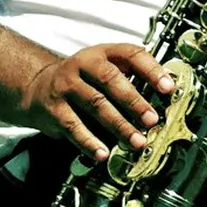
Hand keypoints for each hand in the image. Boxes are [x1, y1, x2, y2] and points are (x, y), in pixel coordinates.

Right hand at [23, 43, 175, 160]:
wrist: (38, 87)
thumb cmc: (84, 79)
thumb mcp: (106, 69)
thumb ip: (132, 78)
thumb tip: (166, 97)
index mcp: (103, 53)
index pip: (131, 54)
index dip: (151, 70)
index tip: (168, 88)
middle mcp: (83, 65)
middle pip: (111, 80)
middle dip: (134, 102)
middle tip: (152, 120)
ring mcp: (66, 86)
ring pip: (96, 105)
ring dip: (119, 126)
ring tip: (137, 141)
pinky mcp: (54, 109)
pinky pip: (73, 126)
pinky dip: (89, 141)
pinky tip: (103, 153)